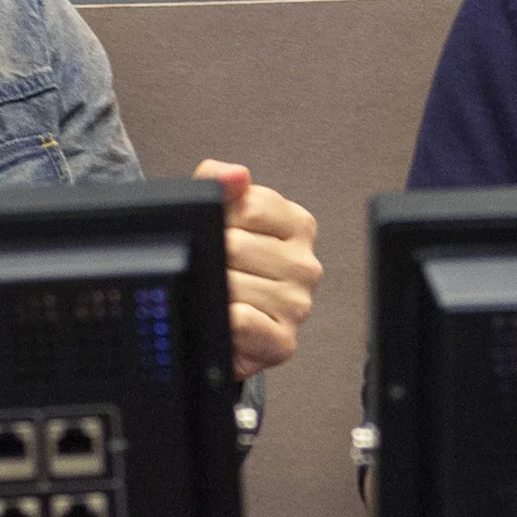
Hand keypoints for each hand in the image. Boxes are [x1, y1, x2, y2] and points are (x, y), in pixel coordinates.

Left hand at [191, 159, 320, 378]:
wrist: (211, 324)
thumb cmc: (222, 267)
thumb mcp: (217, 215)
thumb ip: (217, 180)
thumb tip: (235, 174)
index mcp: (298, 226)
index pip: (250, 206)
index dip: (220, 220)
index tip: (218, 234)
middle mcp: (305, 265)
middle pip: (237, 246)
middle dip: (214, 257)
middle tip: (212, 269)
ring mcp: (298, 305)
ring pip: (235, 284)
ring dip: (215, 290)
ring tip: (217, 295)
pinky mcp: (282, 342)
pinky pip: (243, 321)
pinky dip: (224, 319)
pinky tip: (223, 317)